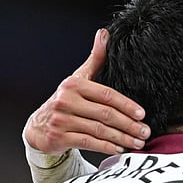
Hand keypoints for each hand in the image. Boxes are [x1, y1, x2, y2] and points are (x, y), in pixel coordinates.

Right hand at [24, 28, 151, 155]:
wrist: (38, 126)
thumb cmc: (65, 101)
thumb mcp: (78, 79)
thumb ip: (95, 60)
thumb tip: (104, 34)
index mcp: (74, 85)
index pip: (106, 95)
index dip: (126, 105)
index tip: (142, 114)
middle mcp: (65, 101)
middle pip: (105, 114)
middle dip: (129, 125)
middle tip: (145, 132)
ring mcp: (60, 120)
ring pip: (99, 131)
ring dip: (122, 138)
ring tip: (137, 142)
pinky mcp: (58, 137)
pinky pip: (88, 143)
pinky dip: (106, 147)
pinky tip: (119, 148)